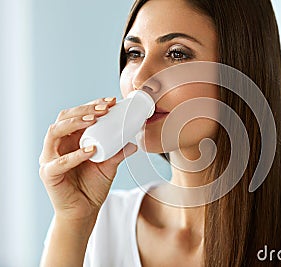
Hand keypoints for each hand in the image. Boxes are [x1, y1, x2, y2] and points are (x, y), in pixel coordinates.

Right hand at [39, 97, 137, 222]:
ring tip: (94, 120)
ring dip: (75, 123)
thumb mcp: (109, 166)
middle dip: (85, 110)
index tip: (111, 102)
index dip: (92, 106)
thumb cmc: (92, 187)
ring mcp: (49, 158)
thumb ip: (118, 153)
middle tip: (105, 108)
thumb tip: (134, 144)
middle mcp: (57, 145)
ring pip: (54, 132)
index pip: (77, 115)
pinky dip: (75, 155)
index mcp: (70, 139)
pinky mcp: (48, 174)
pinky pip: (59, 162)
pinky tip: (91, 150)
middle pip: (64, 118)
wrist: (84, 213)